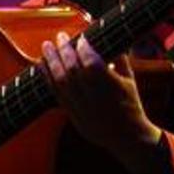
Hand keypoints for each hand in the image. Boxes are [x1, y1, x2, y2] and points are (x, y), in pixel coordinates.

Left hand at [41, 32, 160, 159]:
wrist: (127, 137)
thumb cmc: (131, 105)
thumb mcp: (129, 80)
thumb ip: (120, 59)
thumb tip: (111, 40)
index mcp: (110, 87)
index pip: (92, 62)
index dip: (84, 49)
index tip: (81, 39)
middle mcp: (93, 97)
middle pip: (73, 70)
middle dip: (65, 50)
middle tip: (61, 36)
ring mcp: (81, 107)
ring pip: (61, 82)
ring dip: (52, 62)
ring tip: (46, 46)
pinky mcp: (72, 114)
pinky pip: (56, 94)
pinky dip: (47, 78)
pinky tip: (42, 66)